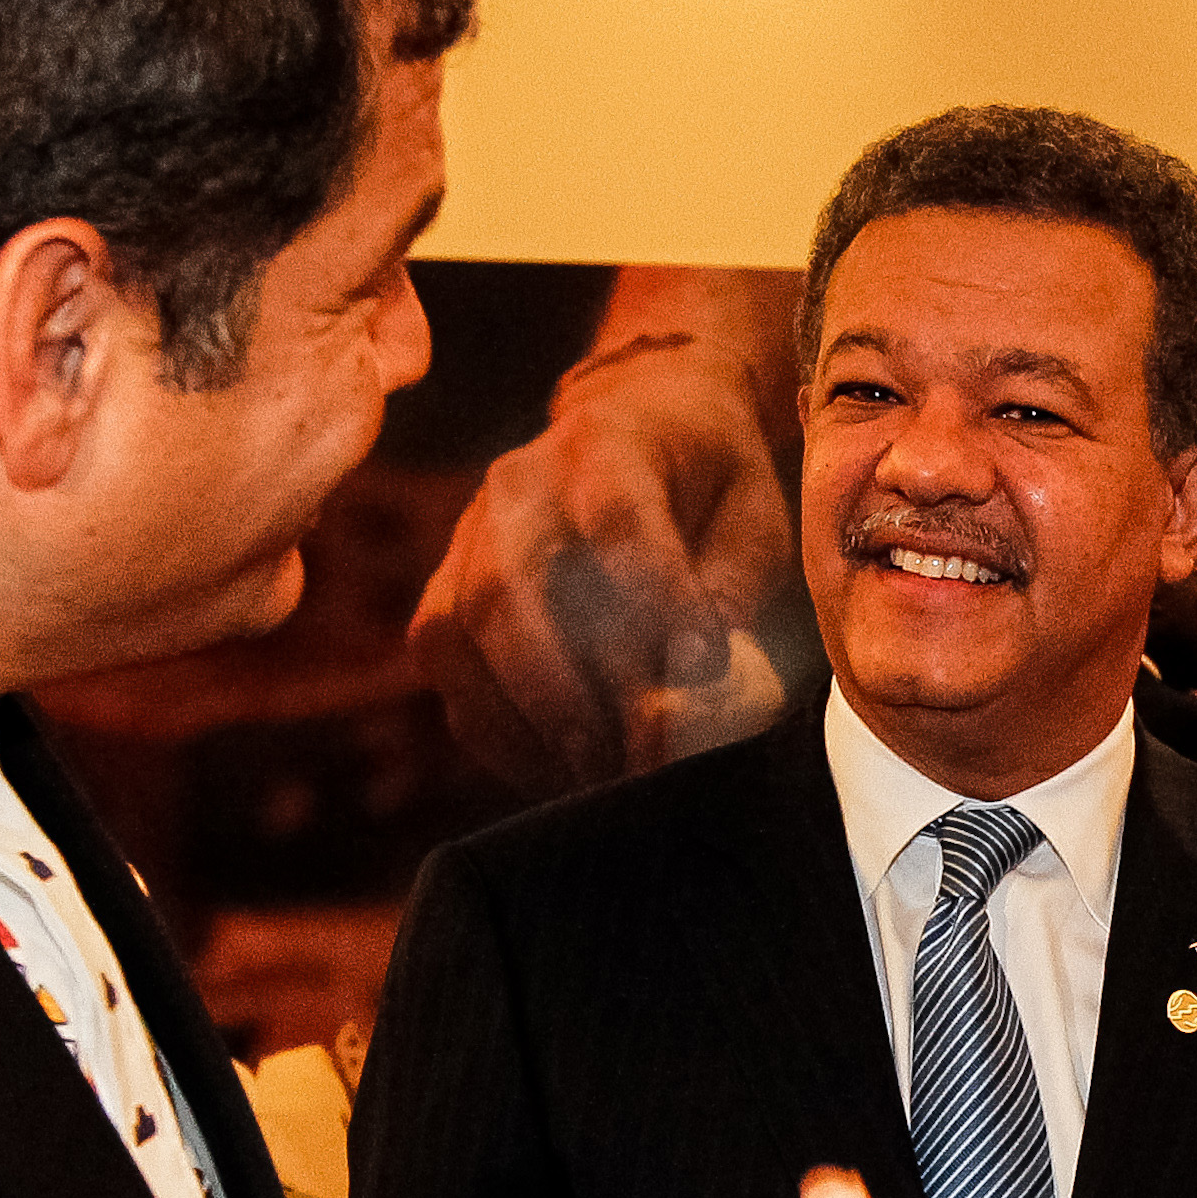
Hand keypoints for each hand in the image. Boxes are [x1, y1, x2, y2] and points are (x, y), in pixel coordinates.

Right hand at [410, 332, 796, 795]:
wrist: (640, 426)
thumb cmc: (709, 483)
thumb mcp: (753, 515)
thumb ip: (732, 587)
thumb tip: (698, 672)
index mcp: (604, 443)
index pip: (616, 520)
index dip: (657, 598)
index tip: (706, 664)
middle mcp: (517, 482)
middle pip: (512, 587)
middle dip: (571, 688)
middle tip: (636, 758)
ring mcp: (467, 534)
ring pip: (460, 631)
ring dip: (527, 718)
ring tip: (599, 771)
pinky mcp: (445, 586)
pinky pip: (443, 664)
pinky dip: (494, 727)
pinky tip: (557, 765)